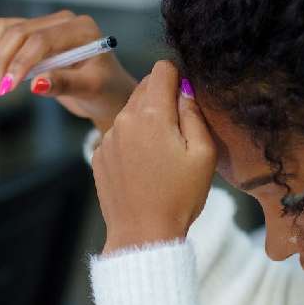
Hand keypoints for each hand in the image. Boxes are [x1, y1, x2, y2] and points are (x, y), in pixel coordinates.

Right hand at [0, 10, 136, 133]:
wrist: (107, 93)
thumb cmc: (104, 92)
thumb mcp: (90, 91)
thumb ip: (66, 85)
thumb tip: (36, 84)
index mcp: (80, 29)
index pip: (40, 40)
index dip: (19, 63)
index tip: (6, 88)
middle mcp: (61, 21)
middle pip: (17, 32)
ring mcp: (45, 25)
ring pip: (4, 30)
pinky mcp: (31, 34)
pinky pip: (0, 32)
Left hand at [91, 60, 216, 252]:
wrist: (143, 235)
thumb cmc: (179, 197)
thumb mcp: (203, 154)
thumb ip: (194, 113)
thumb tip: (186, 88)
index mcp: (152, 115)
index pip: (163, 70)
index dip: (179, 77)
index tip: (187, 97)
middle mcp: (124, 119)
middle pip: (145, 87)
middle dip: (163, 97)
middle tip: (179, 129)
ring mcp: (108, 138)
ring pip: (130, 110)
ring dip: (147, 119)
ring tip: (163, 152)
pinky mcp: (99, 156)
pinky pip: (119, 134)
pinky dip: (132, 140)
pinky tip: (145, 166)